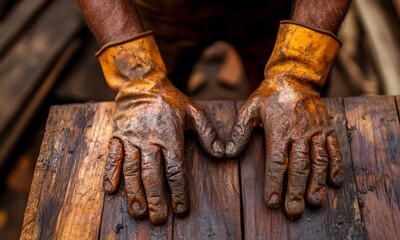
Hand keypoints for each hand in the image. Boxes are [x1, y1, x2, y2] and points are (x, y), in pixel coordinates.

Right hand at [97, 32, 223, 223]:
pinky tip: (110, 191)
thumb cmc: (171, 100)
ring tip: (137, 212)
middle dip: (156, 199)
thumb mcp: (194, 112)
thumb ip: (208, 134)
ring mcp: (131, 139)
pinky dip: (110, 174)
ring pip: (132, 170)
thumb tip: (222, 154)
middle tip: (158, 219)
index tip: (181, 209)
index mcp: (170, 136)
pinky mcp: (117, 136)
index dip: (179, 191)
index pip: (176, 170)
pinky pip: (112, 157)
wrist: (142, 83)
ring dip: (134, 193)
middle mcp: (150, 140)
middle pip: (153, 175)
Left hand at [225, 22, 343, 217]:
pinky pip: (334, 149)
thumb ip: (239, 132)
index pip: (276, 162)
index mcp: (278, 130)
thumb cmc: (268, 96)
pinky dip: (336, 166)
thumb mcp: (248, 109)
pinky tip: (335, 182)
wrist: (294, 78)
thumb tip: (226, 153)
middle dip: (296, 191)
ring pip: (318, 161)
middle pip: (298, 166)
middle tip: (294, 211)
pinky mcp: (327, 128)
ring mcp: (316, 131)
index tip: (272, 202)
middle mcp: (299, 132)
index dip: (274, 183)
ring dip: (317, 183)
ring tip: (314, 202)